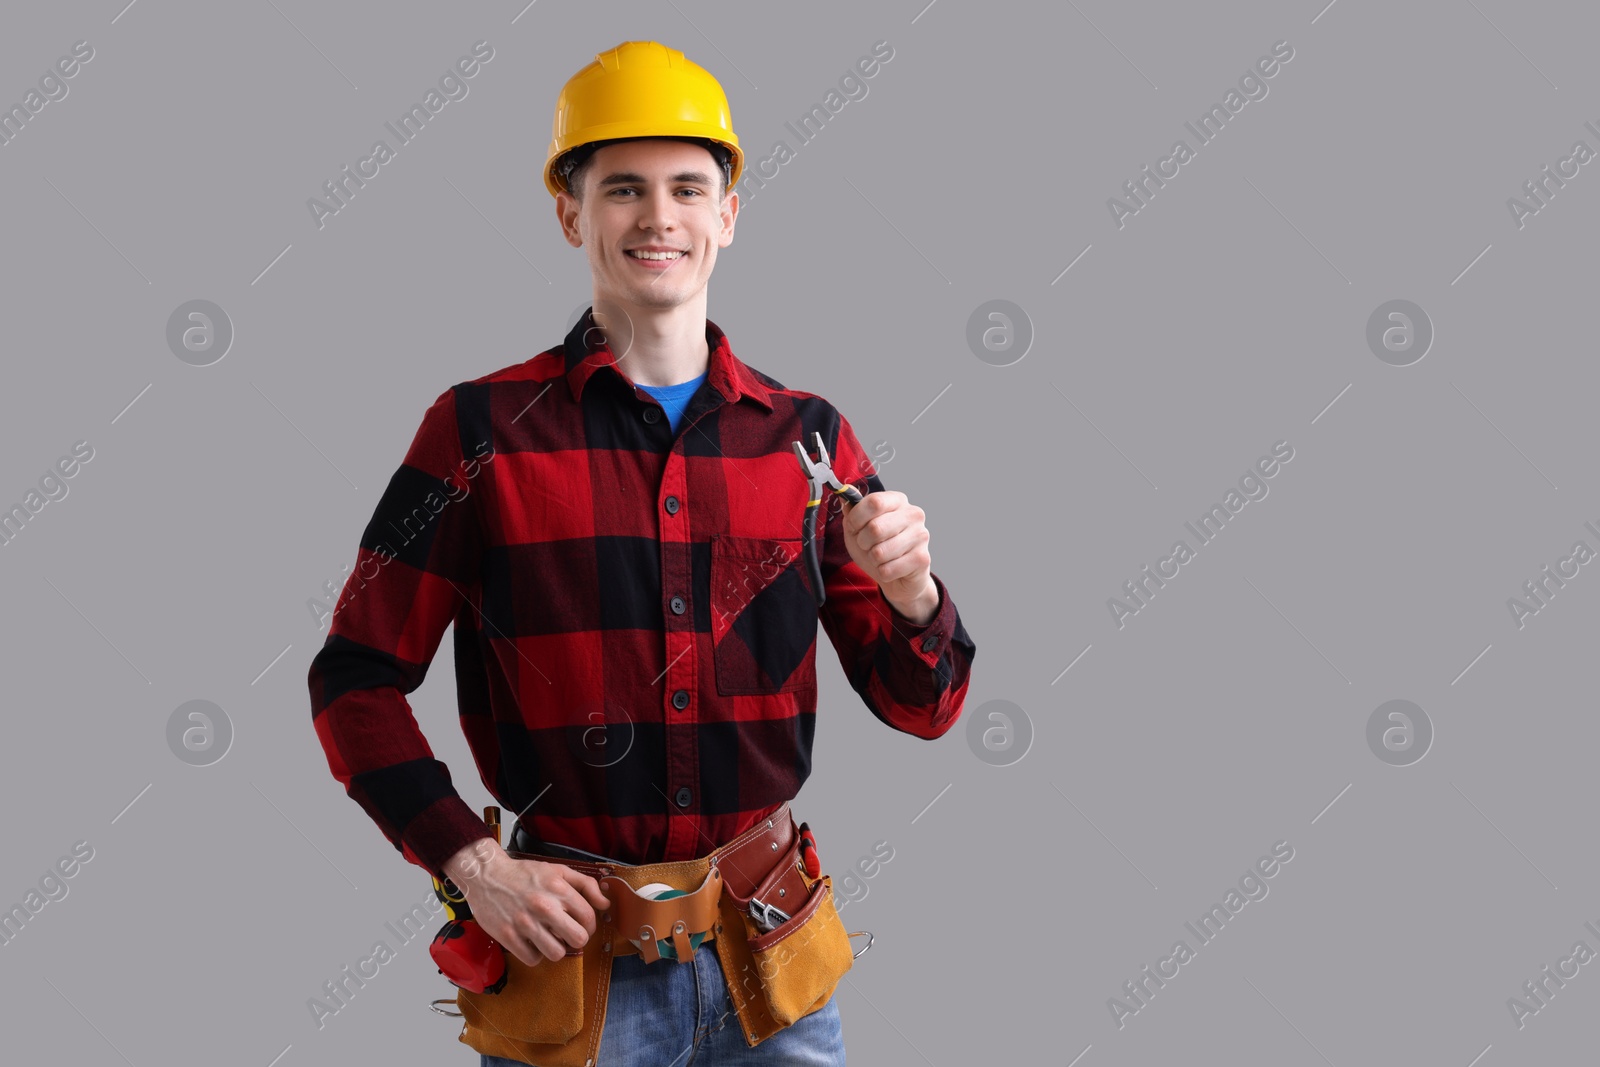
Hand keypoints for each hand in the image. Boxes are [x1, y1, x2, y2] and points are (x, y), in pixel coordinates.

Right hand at [442, 839, 610, 966]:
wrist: (486, 875)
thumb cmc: (523, 874)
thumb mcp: (558, 871)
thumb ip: (586, 884)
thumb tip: (605, 903)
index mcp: (558, 889)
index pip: (588, 918)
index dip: (590, 925)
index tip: (582, 926)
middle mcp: (544, 906)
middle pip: (578, 939)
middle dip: (576, 939)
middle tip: (568, 935)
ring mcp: (525, 923)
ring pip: (556, 954)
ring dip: (555, 948)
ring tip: (549, 938)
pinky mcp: (508, 936)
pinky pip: (533, 959)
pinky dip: (535, 954)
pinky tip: (532, 942)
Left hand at [840, 490, 937, 623]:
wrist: (899, 576)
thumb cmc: (877, 547)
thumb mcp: (858, 527)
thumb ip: (852, 510)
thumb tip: (846, 493)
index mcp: (897, 500)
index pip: (874, 502)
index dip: (856, 518)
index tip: (854, 527)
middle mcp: (913, 514)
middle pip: (875, 528)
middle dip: (863, 542)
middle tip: (868, 545)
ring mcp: (920, 535)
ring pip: (879, 552)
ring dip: (873, 559)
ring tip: (881, 557)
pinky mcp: (922, 558)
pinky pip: (887, 570)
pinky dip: (883, 573)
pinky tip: (892, 568)